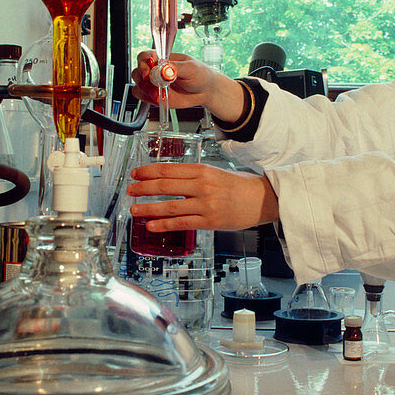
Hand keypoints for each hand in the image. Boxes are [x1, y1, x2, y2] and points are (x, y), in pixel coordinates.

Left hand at [126, 163, 279, 231]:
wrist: (264, 200)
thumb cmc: (242, 186)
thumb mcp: (217, 172)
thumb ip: (195, 176)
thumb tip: (171, 180)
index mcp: (203, 170)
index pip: (168, 169)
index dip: (148, 171)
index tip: (136, 173)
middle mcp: (202, 185)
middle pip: (164, 185)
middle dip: (143, 188)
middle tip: (130, 189)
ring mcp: (205, 204)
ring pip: (169, 205)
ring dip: (148, 208)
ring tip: (134, 209)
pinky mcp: (209, 221)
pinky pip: (181, 223)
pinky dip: (163, 225)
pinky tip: (151, 225)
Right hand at [130, 51, 245, 121]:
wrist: (205, 91)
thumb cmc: (200, 75)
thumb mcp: (191, 68)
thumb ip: (176, 67)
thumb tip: (164, 69)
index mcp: (162, 59)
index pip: (145, 56)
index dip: (143, 63)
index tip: (149, 71)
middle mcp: (155, 70)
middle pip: (137, 71)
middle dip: (143, 79)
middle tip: (155, 85)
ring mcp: (154, 84)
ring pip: (137, 85)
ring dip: (145, 90)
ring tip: (158, 94)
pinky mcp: (155, 96)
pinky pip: (142, 96)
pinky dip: (146, 98)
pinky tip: (158, 98)